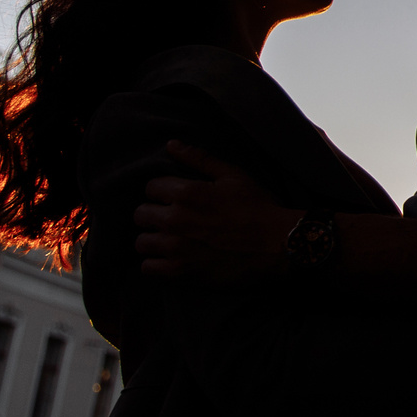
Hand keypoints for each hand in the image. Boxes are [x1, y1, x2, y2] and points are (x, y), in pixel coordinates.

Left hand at [133, 141, 299, 283]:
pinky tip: (170, 259)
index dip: (162, 191)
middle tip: (170, 219)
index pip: (150, 187)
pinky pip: (148, 268)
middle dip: (153, 214)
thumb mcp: (233, 176)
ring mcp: (176, 248)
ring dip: (153, 240)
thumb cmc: (258, 208)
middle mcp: (175, 220)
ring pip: (141, 242)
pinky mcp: (180, 272)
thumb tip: (171, 144)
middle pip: (140, 214)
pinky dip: (156, 264)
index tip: (173, 197)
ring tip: (169, 240)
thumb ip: (199, 159)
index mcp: (187, 193)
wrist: (277, 245)